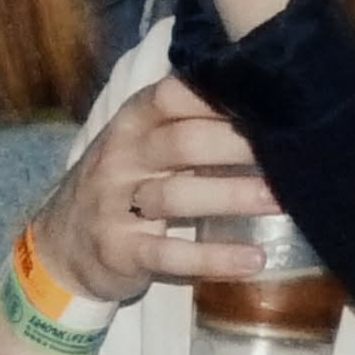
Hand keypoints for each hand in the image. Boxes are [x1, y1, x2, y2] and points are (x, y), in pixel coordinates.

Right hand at [28, 76, 279, 303]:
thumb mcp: (139, 146)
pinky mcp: (120, 251)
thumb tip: (262, 97)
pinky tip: (254, 260)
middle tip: (294, 149)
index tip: (270, 98)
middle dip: (236, 143)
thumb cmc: (120, 187)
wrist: (60, 246)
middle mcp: (120, 159)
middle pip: (180, 143)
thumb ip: (185, 124)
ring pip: (176, 197)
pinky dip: (213, 258)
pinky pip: (169, 255)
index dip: (217, 94)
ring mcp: (115, 206)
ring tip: (283, 201)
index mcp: (131, 125)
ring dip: (233, 196)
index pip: (170, 96)